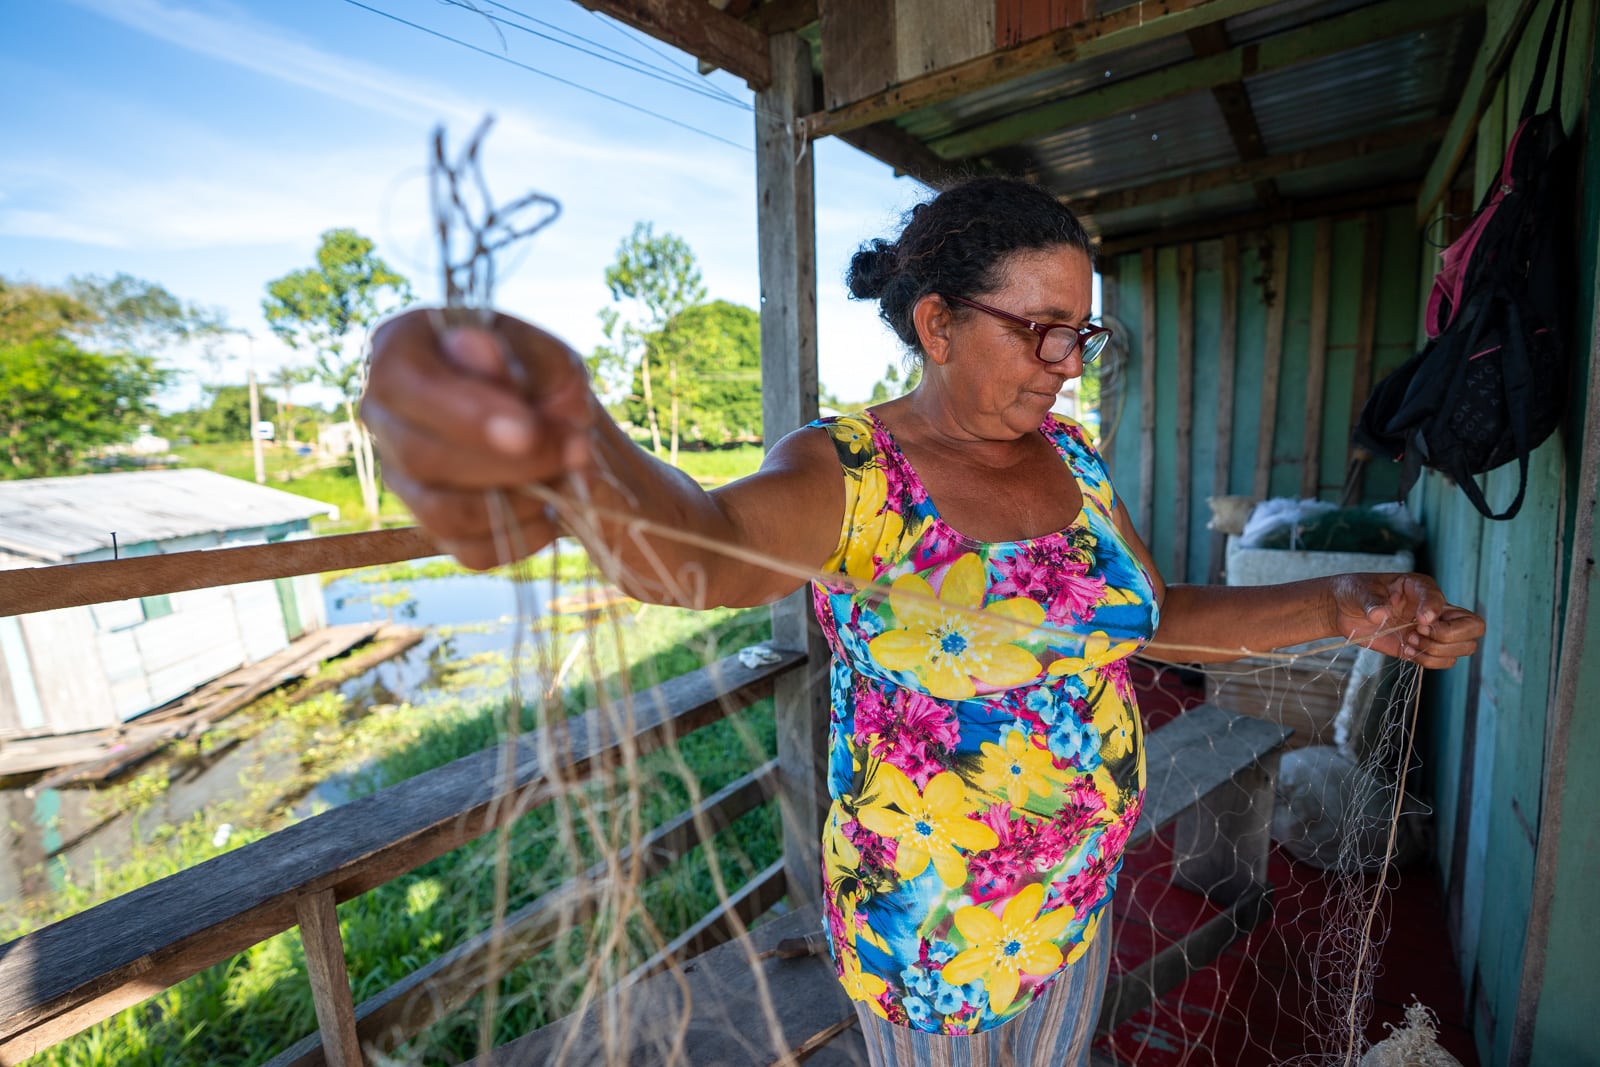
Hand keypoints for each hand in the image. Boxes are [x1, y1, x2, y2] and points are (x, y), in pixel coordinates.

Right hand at [360, 308, 594, 568]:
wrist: (541, 410)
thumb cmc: (531, 368)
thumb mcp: (538, 349)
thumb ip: (513, 352)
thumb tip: (473, 347)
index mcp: (397, 352)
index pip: (412, 388)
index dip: (468, 415)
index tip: (529, 431)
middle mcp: (382, 417)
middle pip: (422, 456)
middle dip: (508, 464)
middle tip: (576, 451)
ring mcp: (401, 475)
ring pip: (441, 513)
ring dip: (516, 504)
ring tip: (568, 478)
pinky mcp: (431, 521)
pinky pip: (465, 550)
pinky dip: (517, 540)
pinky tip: (552, 515)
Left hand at [1329, 572, 1483, 668]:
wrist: (1344, 610)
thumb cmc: (1355, 593)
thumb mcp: (1359, 592)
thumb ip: (1371, 602)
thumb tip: (1379, 614)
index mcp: (1422, 588)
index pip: (1444, 600)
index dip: (1436, 612)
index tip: (1419, 621)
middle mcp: (1436, 609)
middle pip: (1474, 627)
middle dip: (1449, 636)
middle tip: (1419, 632)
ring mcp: (1433, 630)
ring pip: (1464, 647)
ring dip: (1437, 650)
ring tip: (1409, 641)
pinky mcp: (1423, 648)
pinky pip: (1444, 661)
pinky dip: (1427, 661)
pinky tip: (1406, 650)